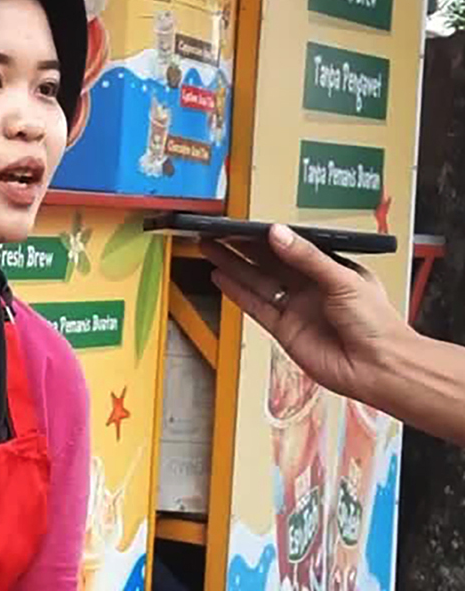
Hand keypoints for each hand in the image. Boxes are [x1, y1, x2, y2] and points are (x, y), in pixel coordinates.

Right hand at [201, 224, 412, 404]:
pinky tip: (222, 277)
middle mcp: (311, 288)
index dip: (269, 236)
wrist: (378, 366)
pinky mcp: (283, 330)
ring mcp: (296, 309)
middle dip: (243, 247)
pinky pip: (255, 306)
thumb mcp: (343, 279)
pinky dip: (237, 292)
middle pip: (268, 262)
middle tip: (219, 232)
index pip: (293, 247)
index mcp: (331, 270)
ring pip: (257, 281)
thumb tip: (279, 235)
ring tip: (211, 249)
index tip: (247, 224)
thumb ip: (307, 258)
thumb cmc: (377, 324)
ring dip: (233, 266)